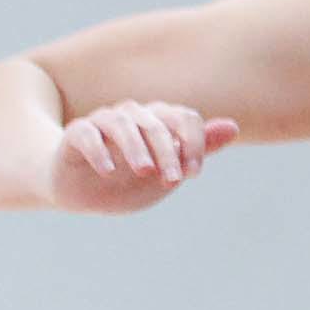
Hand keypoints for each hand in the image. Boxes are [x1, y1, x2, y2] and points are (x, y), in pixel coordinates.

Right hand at [49, 101, 232, 214]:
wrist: (81, 193)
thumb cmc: (128, 181)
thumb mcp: (166, 171)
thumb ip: (197, 150)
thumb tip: (233, 127)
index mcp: (159, 123)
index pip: (184, 118)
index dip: (193, 143)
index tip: (192, 175)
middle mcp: (133, 116)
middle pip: (156, 123)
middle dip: (168, 151)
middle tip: (172, 180)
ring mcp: (103, 122)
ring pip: (122, 123)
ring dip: (136, 148)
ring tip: (144, 171)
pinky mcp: (77, 134)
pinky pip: (87, 134)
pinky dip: (99, 150)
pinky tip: (108, 171)